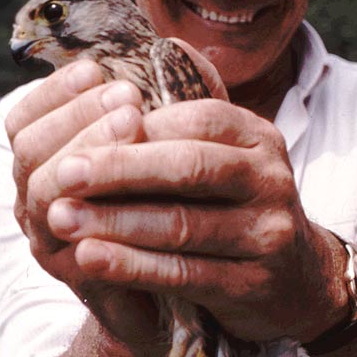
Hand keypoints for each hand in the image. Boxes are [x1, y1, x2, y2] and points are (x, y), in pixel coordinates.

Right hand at [7, 60, 159, 343]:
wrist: (169, 289)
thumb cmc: (158, 209)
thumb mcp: (146, 155)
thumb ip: (139, 117)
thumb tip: (168, 51)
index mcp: (42, 168)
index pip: (23, 121)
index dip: (54, 92)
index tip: (96, 66)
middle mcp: (33, 203)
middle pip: (29, 151)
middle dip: (77, 116)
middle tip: (126, 95)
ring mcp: (49, 242)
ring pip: (44, 191)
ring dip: (87, 151)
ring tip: (133, 122)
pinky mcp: (76, 278)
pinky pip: (77, 240)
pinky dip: (106, 210)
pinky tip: (142, 185)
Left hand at [44, 98, 346, 342]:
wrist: (295, 280)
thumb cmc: (236, 208)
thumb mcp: (225, 157)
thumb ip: (181, 123)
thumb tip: (119, 73)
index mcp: (257, 137)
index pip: (194, 120)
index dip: (134, 129)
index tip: (79, 136)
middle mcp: (269, 178)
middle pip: (188, 167)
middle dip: (119, 169)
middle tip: (63, 173)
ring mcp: (266, 232)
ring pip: (182, 224)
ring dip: (114, 221)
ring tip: (61, 218)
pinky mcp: (253, 283)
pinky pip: (184, 273)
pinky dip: (132, 265)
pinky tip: (91, 258)